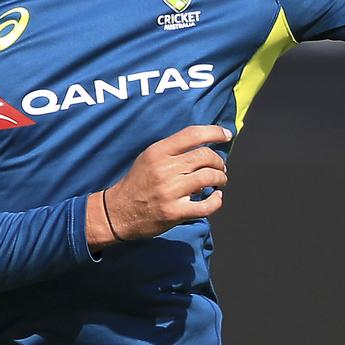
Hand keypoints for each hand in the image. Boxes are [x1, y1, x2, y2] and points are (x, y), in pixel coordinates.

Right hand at [89, 125, 230, 248]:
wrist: (117, 212)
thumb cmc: (138, 183)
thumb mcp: (149, 158)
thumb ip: (174, 151)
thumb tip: (205, 148)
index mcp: (158, 152)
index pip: (192, 134)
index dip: (215, 132)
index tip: (226, 135)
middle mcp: (164, 169)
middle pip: (205, 156)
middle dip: (219, 161)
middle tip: (221, 167)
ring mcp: (170, 191)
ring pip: (209, 177)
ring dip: (220, 178)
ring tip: (219, 181)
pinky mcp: (174, 212)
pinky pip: (206, 205)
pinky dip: (217, 200)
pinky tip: (216, 197)